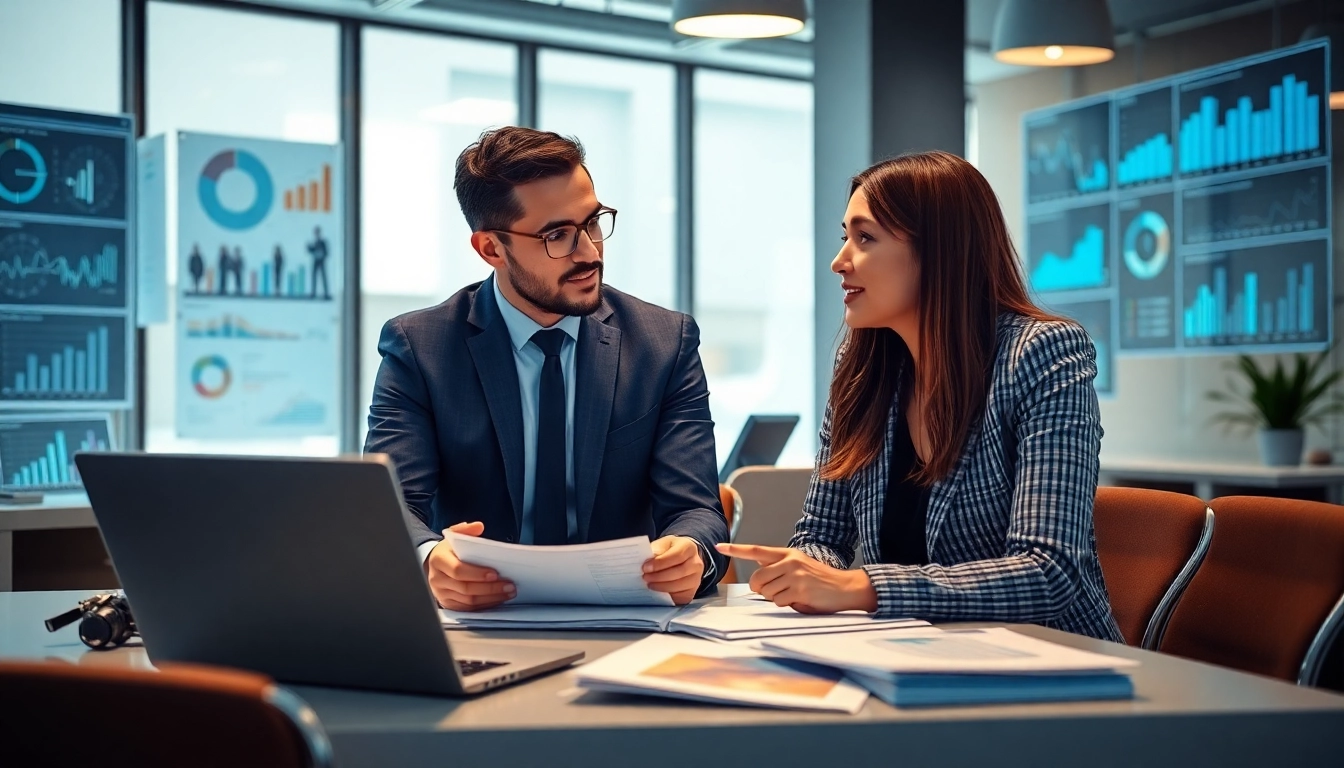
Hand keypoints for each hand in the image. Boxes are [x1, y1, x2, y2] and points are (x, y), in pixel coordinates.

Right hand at [425, 521, 515, 610]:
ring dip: (491, 598)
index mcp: (439, 560)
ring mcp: (442, 594)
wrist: (434, 564)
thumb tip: (478, 526)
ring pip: (469, 601)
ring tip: (508, 592)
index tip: (495, 574)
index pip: (458, 570)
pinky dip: (485, 604)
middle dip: (490, 588)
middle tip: (509, 585)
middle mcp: (437, 579)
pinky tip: (498, 599)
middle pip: (466, 588)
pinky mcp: (448, 604)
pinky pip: (469, 608)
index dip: (477, 573)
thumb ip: (466, 531)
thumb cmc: (448, 551)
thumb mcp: (454, 536)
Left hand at [643, 536, 703, 604]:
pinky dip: (666, 595)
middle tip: (645, 577)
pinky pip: (679, 597)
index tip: (646, 567)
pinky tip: (657, 591)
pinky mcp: (691, 592)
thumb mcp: (663, 544)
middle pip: (679, 572)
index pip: (677, 555)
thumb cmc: (670, 550)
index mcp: (689, 548)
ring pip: (679, 586)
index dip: (660, 563)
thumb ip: (656, 550)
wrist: (682, 559)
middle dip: (659, 576)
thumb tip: (648, 562)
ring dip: (661, 586)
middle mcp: (696, 563)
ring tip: (649, 584)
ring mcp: (696, 579)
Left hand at [716, 543, 876, 613]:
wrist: (845, 587)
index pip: (756, 550)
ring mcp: (794, 575)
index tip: (719, 546)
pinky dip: (785, 604)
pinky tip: (799, 599)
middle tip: (777, 590)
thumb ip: (778, 568)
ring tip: (793, 594)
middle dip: (761, 589)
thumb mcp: (798, 567)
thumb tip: (758, 572)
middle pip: (757, 579)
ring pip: (766, 592)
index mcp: (787, 554)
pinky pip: (778, 601)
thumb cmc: (819, 580)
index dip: (736, 549)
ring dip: (776, 598)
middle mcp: (789, 561)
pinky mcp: (799, 590)